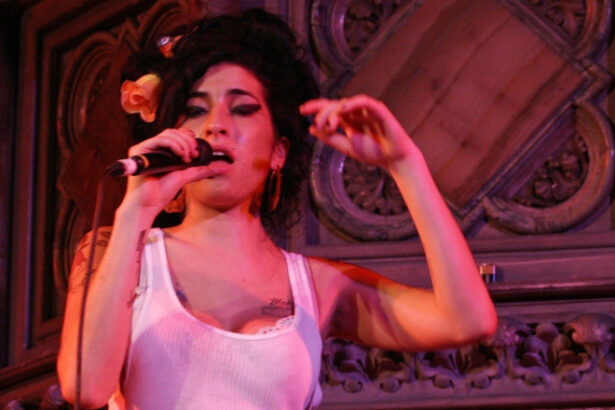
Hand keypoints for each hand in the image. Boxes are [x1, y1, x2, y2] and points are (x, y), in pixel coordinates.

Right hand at [120, 128, 221, 216]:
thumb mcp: (187, 176)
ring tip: (188, 158)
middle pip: (174, 132)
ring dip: (183, 143)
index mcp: (162, 151)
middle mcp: (153, 147)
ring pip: (168, 134)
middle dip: (188, 141)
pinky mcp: (140, 151)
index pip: (177, 134)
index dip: (188, 137)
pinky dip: (174, 145)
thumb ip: (203, 170)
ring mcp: (146, 148)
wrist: (147, 205)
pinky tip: (181, 156)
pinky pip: (160, 140)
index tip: (197, 151)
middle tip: (194, 155)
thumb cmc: (162, 192)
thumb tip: (225, 166)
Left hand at [300, 95, 414, 169]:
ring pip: (346, 104)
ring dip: (336, 112)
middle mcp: (356, 113)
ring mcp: (367, 110)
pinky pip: (364, 102)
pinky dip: (354, 103)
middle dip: (324, 113)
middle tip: (317, 124)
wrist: (393, 159)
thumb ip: (330, 138)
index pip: (329, 109)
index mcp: (348, 120)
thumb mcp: (347, 147)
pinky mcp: (378, 110)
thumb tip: (311, 129)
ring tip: (330, 124)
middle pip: (335, 105)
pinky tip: (344, 108)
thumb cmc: (373, 153)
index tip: (302, 110)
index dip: (316, 107)